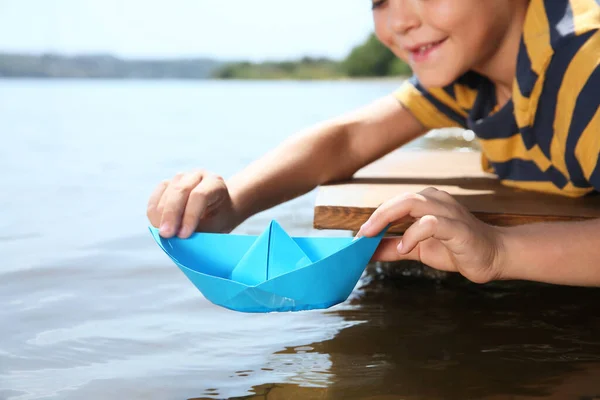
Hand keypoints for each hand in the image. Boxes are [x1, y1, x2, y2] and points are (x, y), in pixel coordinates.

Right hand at [146, 170, 239, 237]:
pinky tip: (159, 226)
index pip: (199, 195)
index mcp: (215, 183)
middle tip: (167, 235)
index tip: (183, 235)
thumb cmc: (220, 218)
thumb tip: (178, 240)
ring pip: (165, 195)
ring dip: (161, 217)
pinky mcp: (166, 185)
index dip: (190, 215)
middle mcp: (197, 176)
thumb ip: (199, 231)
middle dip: (171, 215)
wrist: (219, 208)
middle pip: (180, 191)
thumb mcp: (217, 226)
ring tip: (165, 235)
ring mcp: (180, 178)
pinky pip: (155, 199)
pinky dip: (154, 214)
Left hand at [356, 187, 505, 283]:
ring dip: (388, 219)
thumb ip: (393, 248)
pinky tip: (406, 248)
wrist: (493, 256)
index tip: (359, 236)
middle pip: (401, 199)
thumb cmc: (456, 249)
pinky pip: (431, 223)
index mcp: (427, 202)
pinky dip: (413, 234)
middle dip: (377, 216)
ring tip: (373, 238)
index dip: (375, 217)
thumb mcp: (417, 249)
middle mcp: (436, 201)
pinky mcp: (458, 227)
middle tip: (361, 234)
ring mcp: (448, 212)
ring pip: (413, 203)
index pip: (395, 203)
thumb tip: (367, 251)